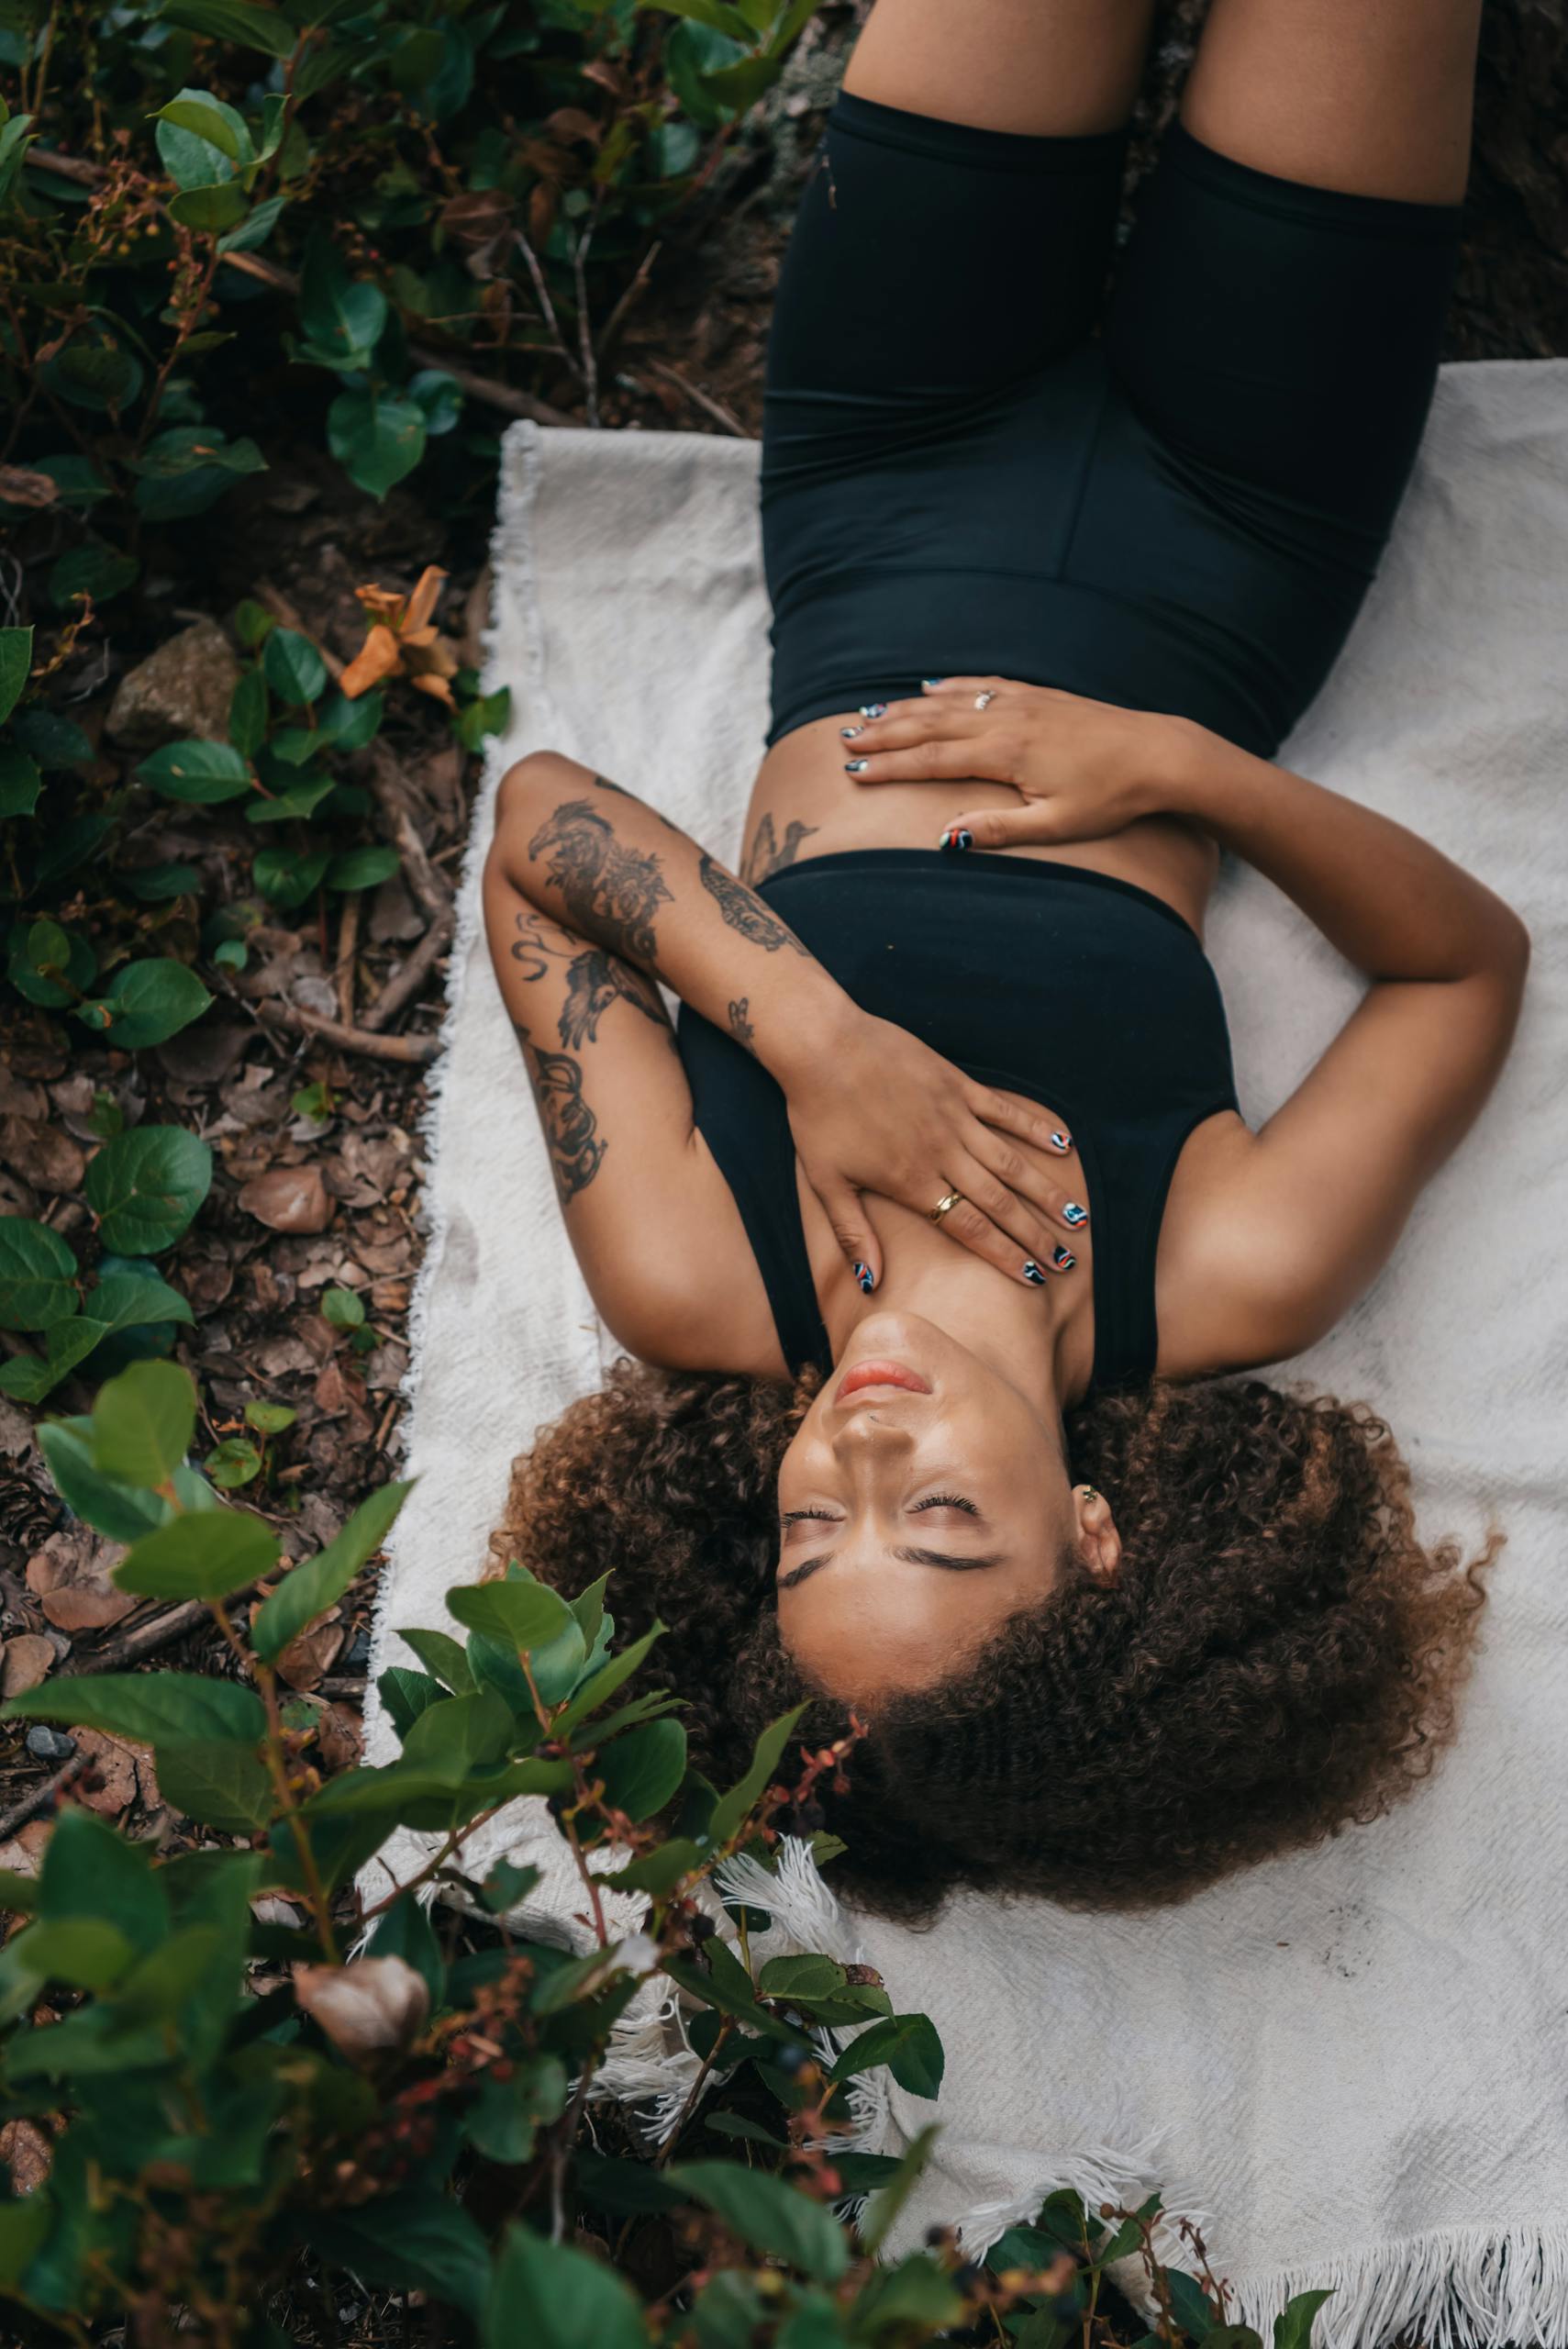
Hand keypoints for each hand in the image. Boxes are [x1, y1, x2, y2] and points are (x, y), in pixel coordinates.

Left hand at [778, 1007, 1087, 1291]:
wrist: (823, 1046)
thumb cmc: (817, 1115)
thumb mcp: (826, 1182)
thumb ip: (854, 1234)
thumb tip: (870, 1282)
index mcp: (912, 1181)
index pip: (970, 1227)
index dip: (1005, 1255)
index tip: (1033, 1277)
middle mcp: (942, 1153)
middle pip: (999, 1202)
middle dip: (1035, 1235)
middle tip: (1065, 1261)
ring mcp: (954, 1116)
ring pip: (1011, 1162)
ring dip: (1046, 1192)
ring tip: (1075, 1218)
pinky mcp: (957, 1085)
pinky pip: (1004, 1111)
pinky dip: (1035, 1129)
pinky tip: (1063, 1146)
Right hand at [843, 677, 1195, 849]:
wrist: (1158, 754)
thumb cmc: (1111, 796)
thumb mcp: (1056, 826)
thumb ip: (998, 830)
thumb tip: (945, 838)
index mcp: (1006, 753)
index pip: (933, 759)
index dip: (890, 766)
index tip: (854, 773)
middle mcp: (1007, 720)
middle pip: (930, 724)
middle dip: (884, 733)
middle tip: (843, 738)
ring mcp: (1022, 702)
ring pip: (951, 702)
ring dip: (906, 709)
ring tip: (869, 714)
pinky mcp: (1039, 696)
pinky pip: (982, 686)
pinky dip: (950, 687)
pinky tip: (929, 687)